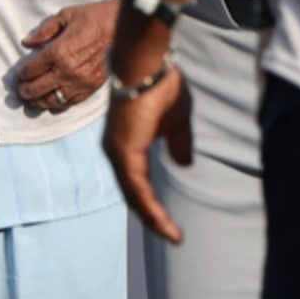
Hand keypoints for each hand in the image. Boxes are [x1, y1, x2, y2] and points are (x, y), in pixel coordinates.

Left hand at [16, 0, 118, 110]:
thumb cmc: (95, 17)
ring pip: (53, 100)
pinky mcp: (92, 88)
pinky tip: (55, 102)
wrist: (124, 27)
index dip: (23, 74)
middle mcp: (67, 71)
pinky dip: (60, 104)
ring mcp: (80, 82)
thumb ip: (45, 30)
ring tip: (34, 101)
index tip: (21, 74)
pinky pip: (71, 102)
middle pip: (38, 89)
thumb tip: (27, 42)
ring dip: (40, 102)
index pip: (32, 70)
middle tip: (21, 92)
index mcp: (58, 52)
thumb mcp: (66, 15)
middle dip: (26, 91)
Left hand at [103, 64, 192, 242]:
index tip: (170, 223)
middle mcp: (116, 151)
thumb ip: (178, 143)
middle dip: (152, 217)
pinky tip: (161, 221)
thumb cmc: (161, 85)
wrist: (148, 62)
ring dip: (152, 217)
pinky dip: (149, 206)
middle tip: (172, 235)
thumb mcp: (177, 121)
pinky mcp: (123, 151)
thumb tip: (183, 163)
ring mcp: (117, 152)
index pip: (138, 183)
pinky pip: (136, 187)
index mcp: (127, 145)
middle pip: (134, 195)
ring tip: (170, 234)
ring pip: (134, 195)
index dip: (153, 204)